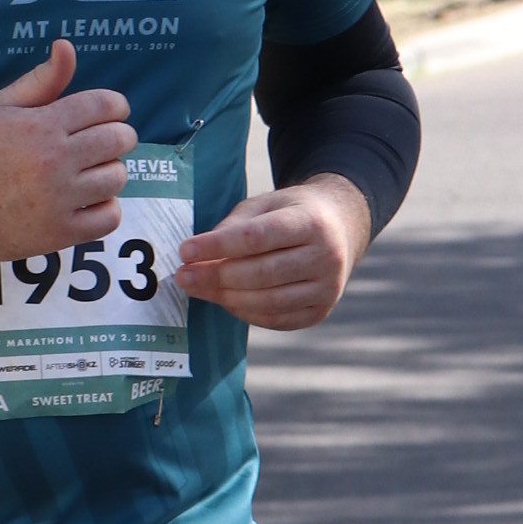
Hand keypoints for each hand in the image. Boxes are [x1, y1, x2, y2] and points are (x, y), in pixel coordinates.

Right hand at [0, 42, 132, 272]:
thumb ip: (40, 79)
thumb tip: (66, 45)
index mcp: (41, 125)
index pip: (105, 105)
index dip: (116, 107)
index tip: (112, 114)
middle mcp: (54, 160)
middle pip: (118, 140)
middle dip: (119, 136)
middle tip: (105, 142)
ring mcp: (59, 199)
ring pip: (117, 177)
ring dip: (110, 172)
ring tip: (91, 172)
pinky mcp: (60, 232)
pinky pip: (110, 217)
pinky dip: (106, 208)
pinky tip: (88, 201)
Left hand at [173, 176, 370, 332]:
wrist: (339, 229)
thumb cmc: (292, 213)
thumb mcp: (266, 205)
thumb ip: (234, 226)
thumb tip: (197, 256)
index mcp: (312, 222)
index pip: (258, 237)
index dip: (218, 246)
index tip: (185, 250)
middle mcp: (326, 257)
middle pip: (262, 273)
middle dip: (216, 276)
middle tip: (183, 275)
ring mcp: (327, 288)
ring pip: (267, 301)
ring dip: (225, 298)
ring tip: (198, 287)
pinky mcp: (320, 311)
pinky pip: (275, 319)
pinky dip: (245, 313)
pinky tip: (224, 300)